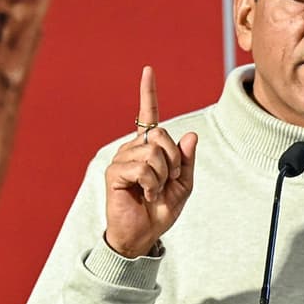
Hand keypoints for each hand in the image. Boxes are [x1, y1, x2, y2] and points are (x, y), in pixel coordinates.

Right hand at [103, 66, 198, 257]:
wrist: (144, 233)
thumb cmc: (160, 209)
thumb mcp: (183, 184)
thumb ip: (186, 160)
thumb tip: (189, 135)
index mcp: (149, 148)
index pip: (149, 116)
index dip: (149, 93)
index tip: (148, 70)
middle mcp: (133, 148)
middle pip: (162, 136)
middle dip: (173, 161)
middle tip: (167, 181)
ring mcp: (122, 158)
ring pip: (154, 153)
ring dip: (162, 176)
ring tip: (153, 190)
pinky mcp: (114, 172)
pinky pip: (142, 167)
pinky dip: (151, 183)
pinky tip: (144, 194)